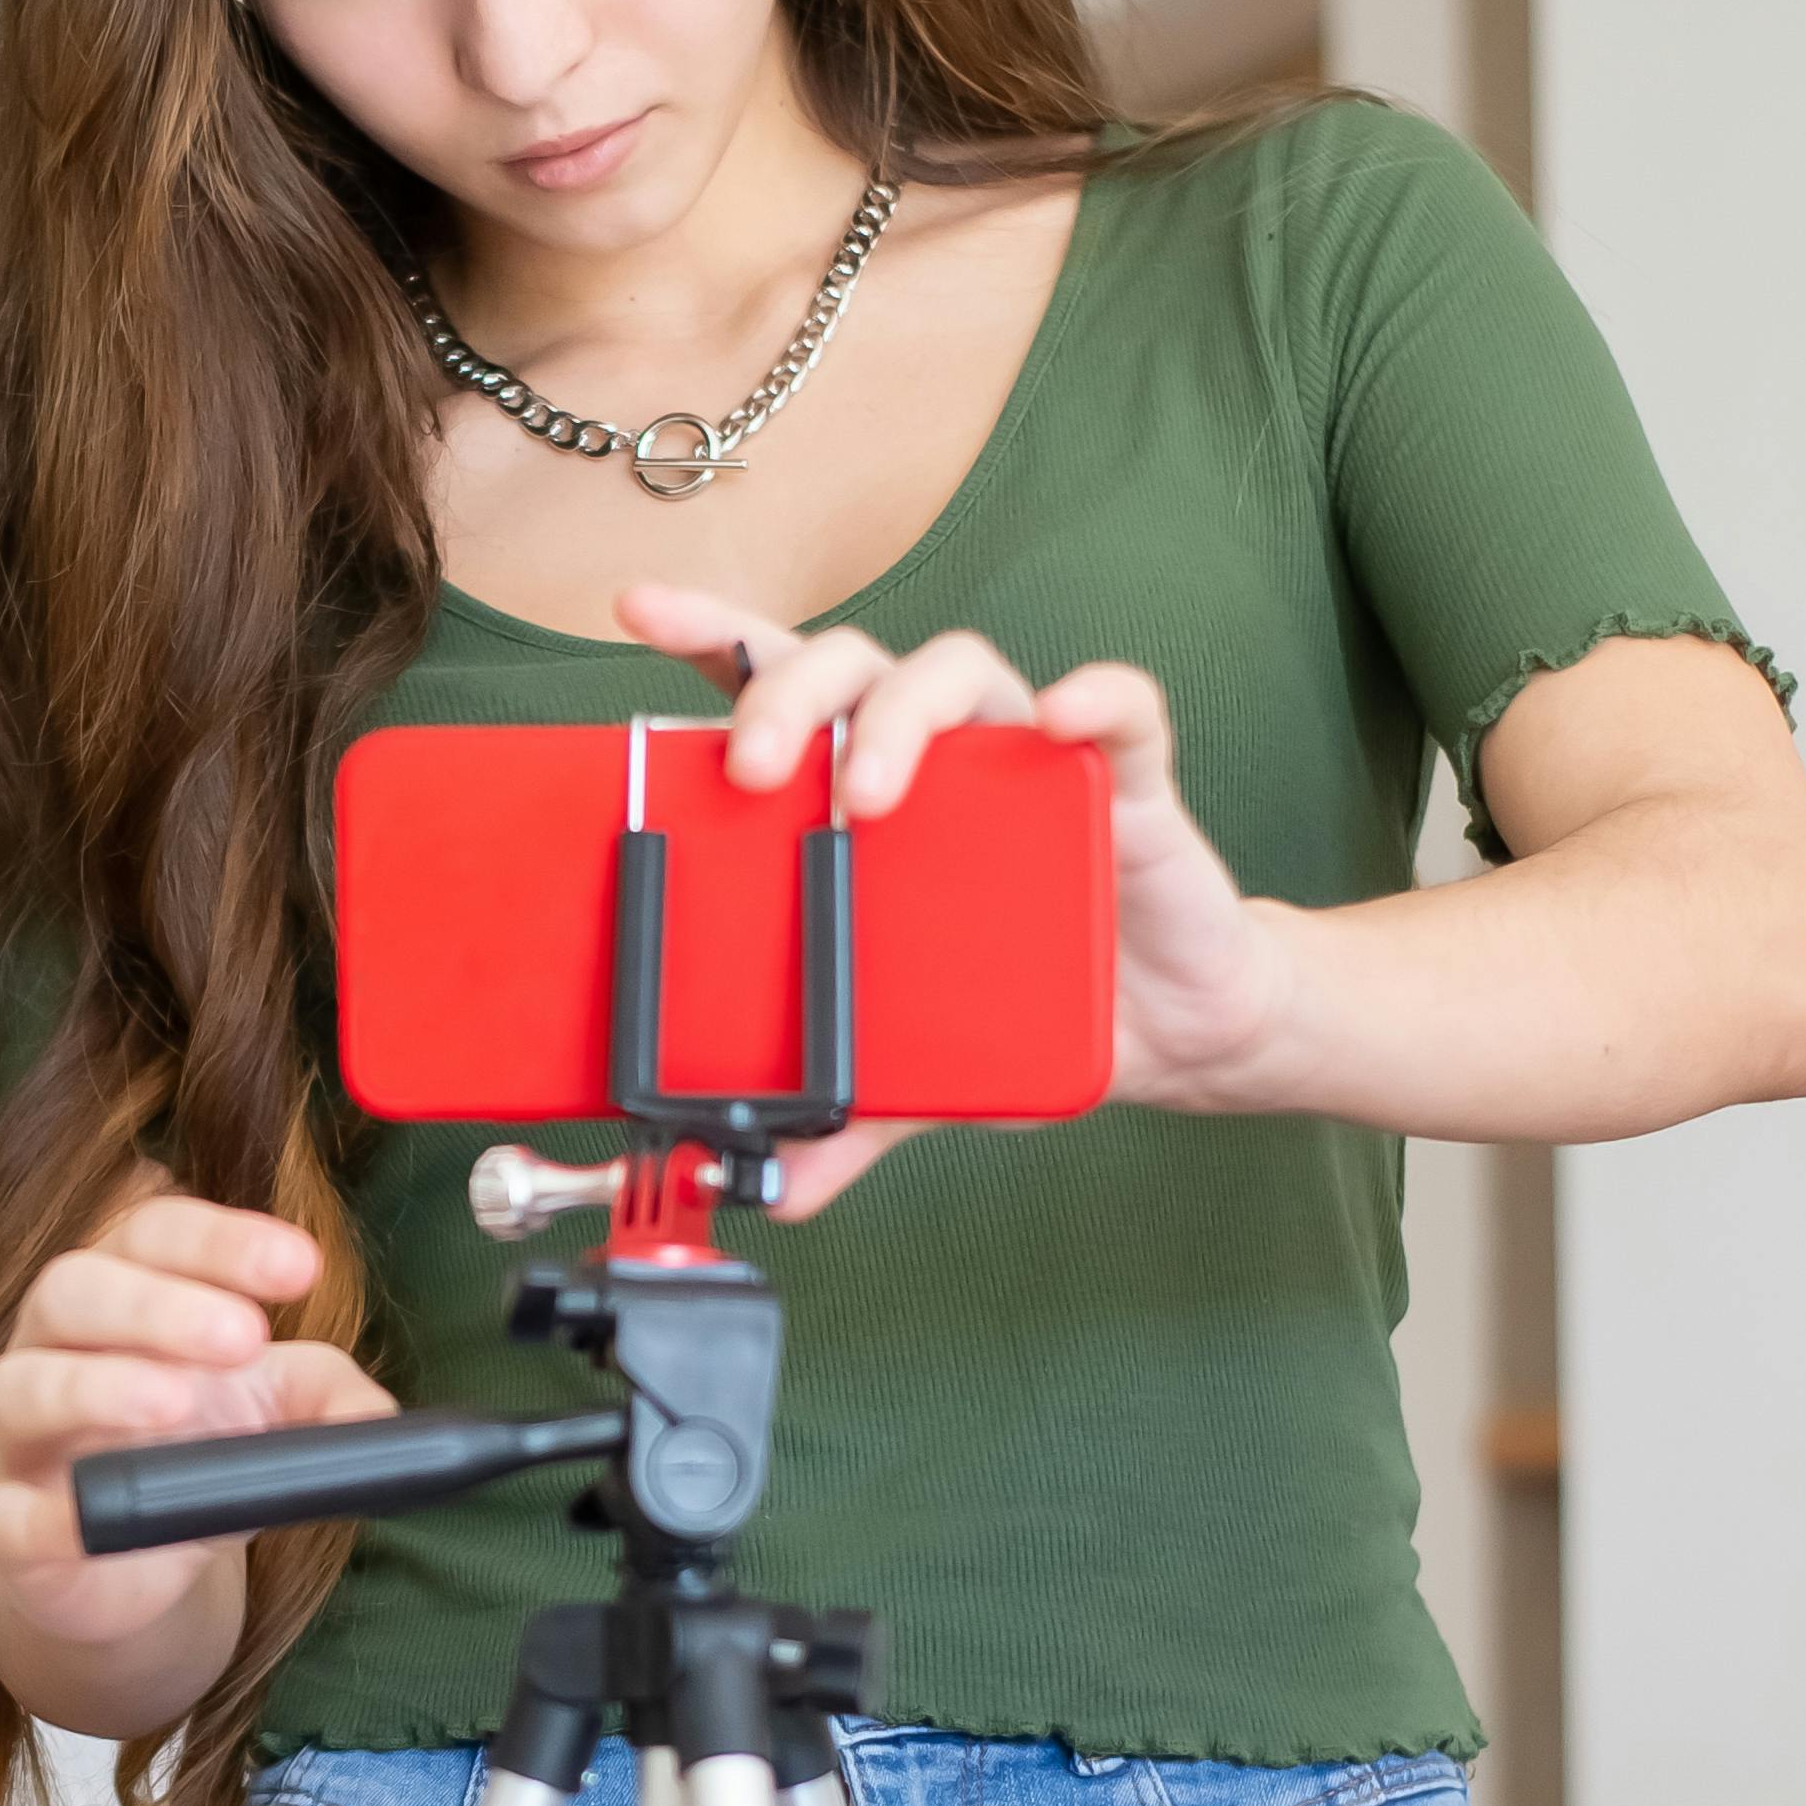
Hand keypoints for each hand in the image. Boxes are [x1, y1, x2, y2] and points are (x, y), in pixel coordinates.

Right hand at [0, 1184, 394, 1663]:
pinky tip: (94, 1515)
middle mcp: (56, 1347)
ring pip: (22, 1385)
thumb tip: (382, 1419)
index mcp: (123, 1293)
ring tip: (173, 1402)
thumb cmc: (188, 1452)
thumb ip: (329, 1401)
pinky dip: (48, 1514)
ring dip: (97, 1387)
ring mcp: (20, 1437)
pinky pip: (6, 1514)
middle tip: (245, 1335)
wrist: (118, 1561)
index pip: (153, 1234)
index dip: (223, 1240)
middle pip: (74, 1288)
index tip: (301, 1267)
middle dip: (160, 1303)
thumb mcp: (272, 1416)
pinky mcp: (5, 1527)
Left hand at [614, 588, 1293, 1211]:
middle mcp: (933, 750)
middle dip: (785, 697)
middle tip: (753, 774)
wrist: (1167, 1030)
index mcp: (858, 789)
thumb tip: (765, 1192)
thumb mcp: (920, 1068)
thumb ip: (840, 1120)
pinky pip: (1120, 708)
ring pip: (955, 668)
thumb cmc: (1028, 1004)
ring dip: (899, 715)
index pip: (774, 686)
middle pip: (844, 663)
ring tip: (868, 793)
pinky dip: (1093, 698)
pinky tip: (1060, 716)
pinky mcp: (1121, 778)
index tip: (637, 613)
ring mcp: (1024, 754)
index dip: (710, 635)